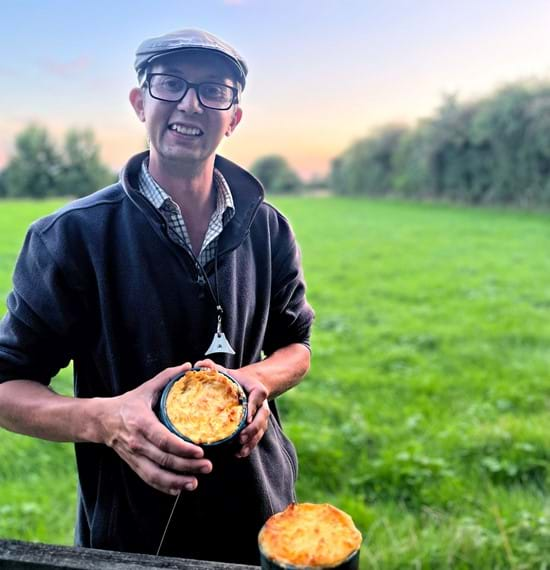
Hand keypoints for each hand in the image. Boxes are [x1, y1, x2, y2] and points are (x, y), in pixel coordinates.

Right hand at [98, 362, 212, 494]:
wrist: (101, 420)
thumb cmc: (128, 403)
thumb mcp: (146, 388)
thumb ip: (167, 376)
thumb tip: (189, 366)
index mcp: (141, 423)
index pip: (164, 439)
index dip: (182, 448)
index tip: (200, 451)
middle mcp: (137, 443)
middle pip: (164, 460)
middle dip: (187, 466)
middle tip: (207, 466)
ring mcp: (134, 456)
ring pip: (156, 475)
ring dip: (177, 482)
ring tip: (195, 483)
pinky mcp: (134, 465)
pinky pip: (149, 479)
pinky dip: (164, 487)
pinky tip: (179, 489)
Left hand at [194, 359, 270, 457]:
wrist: (246, 385)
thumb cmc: (232, 379)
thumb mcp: (223, 371)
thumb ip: (211, 366)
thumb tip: (197, 365)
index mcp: (255, 388)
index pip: (258, 395)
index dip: (253, 406)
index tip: (246, 418)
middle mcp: (261, 403)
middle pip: (262, 416)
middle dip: (253, 428)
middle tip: (241, 438)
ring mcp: (260, 416)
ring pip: (261, 429)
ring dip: (252, 441)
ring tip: (240, 451)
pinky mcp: (257, 426)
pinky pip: (256, 437)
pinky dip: (249, 447)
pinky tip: (238, 454)